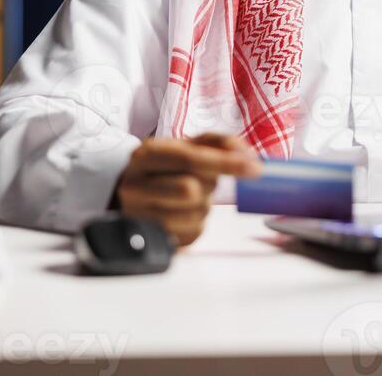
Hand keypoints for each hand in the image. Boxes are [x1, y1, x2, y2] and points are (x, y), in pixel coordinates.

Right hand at [113, 133, 260, 246]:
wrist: (127, 191)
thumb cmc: (165, 166)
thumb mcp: (185, 145)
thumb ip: (219, 143)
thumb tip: (249, 157)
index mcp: (148, 153)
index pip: (190, 159)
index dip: (226, 163)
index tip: (254, 169)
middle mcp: (136, 184)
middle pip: (191, 190)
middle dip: (208, 187)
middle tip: (204, 181)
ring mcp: (138, 215)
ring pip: (193, 216)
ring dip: (204, 207)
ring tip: (191, 198)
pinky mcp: (150, 239)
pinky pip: (191, 235)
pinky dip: (197, 224)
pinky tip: (183, 214)